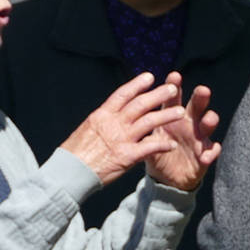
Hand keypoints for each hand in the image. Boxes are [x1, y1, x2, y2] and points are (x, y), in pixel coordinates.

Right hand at [60, 72, 183, 185]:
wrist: (69, 172)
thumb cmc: (75, 153)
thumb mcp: (86, 129)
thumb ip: (102, 120)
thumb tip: (111, 112)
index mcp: (102, 115)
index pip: (123, 94)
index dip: (137, 84)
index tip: (150, 77)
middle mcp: (114, 123)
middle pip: (140, 104)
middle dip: (158, 95)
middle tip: (172, 88)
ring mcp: (121, 139)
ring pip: (149, 121)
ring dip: (166, 116)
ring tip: (180, 112)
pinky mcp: (127, 156)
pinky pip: (149, 148)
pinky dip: (162, 145)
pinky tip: (172, 144)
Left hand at [145, 81, 220, 191]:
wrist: (165, 178)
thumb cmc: (157, 153)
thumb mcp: (149, 141)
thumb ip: (144, 130)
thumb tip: (132, 119)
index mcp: (172, 117)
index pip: (173, 98)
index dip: (174, 87)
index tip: (174, 76)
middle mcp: (188, 123)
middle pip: (196, 106)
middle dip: (200, 98)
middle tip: (202, 90)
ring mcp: (199, 138)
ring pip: (208, 125)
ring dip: (209, 121)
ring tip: (208, 119)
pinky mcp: (205, 154)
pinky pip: (212, 151)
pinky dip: (210, 153)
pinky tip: (205, 156)